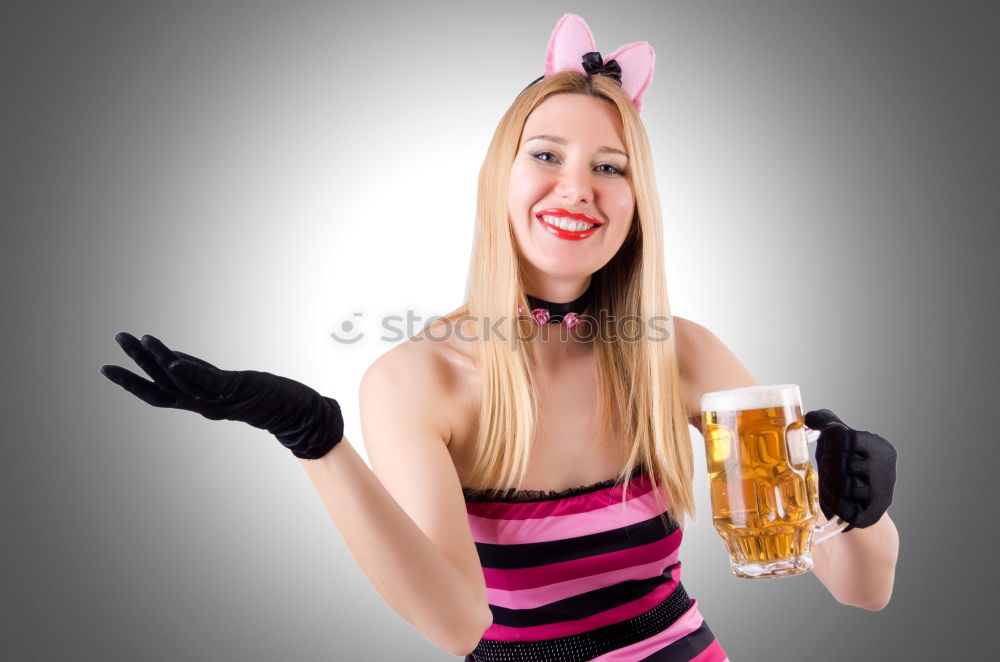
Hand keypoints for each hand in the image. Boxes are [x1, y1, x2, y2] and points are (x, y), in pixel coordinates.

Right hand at [100, 332, 342, 459]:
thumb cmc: (269, 399)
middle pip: (162, 386)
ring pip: (180, 381)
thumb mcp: (228, 385)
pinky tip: (172, 360)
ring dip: (157, 359)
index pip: (159, 394)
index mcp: (202, 403)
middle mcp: (206, 405)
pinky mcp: (238, 391)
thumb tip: (175, 361)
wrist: (301, 416)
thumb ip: (201, 375)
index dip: (133, 382)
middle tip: (116, 341)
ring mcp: (221, 400)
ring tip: (137, 338)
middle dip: (135, 366)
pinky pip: (208, 382)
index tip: (109, 367)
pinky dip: (189, 372)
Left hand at [804, 409, 896, 531]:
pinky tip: (837, 498)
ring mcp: (880, 494)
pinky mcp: (871, 515)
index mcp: (881, 448)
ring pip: (841, 485)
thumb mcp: (838, 439)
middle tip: (829, 465)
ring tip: (832, 481)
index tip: (830, 447)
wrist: (861, 502)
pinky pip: (842, 507)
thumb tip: (808, 418)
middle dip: (828, 463)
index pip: (845, 437)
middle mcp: (886, 470)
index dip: (830, 443)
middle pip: (841, 462)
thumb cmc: (846, 464)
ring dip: (829, 483)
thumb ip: (826, 421)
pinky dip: (833, 502)